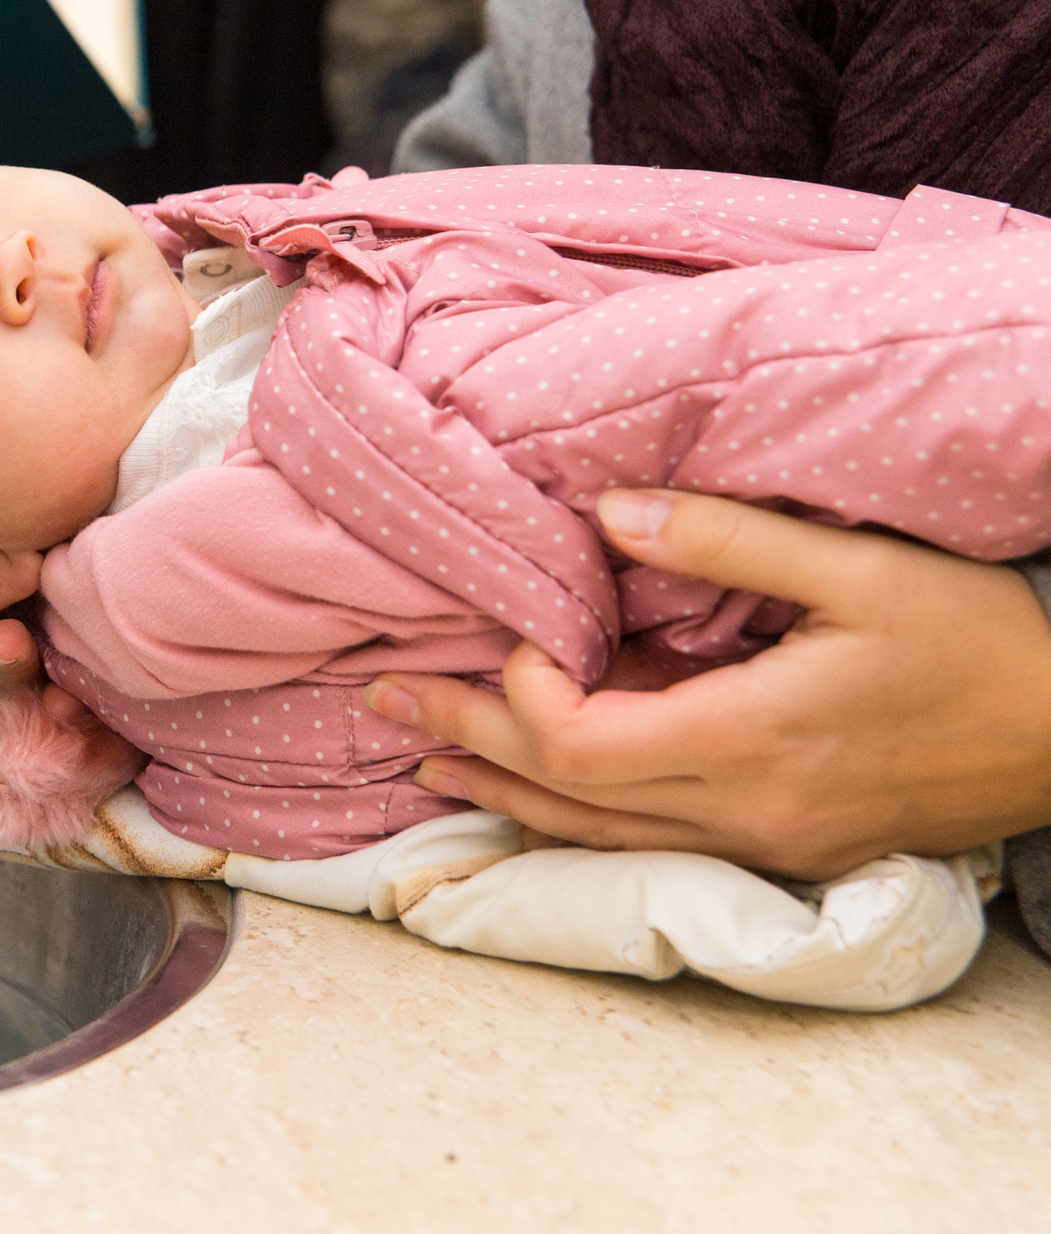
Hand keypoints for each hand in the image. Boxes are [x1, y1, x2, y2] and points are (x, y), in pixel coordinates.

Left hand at [365, 489, 1050, 877]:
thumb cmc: (983, 642)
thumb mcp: (863, 569)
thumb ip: (726, 540)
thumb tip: (601, 515)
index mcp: (753, 744)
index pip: (580, 746)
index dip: (516, 693)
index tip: (505, 628)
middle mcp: (743, 813)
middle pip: (562, 795)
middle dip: (465, 738)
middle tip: (377, 698)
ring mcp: (761, 842)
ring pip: (595, 833)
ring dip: (501, 786)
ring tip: (421, 752)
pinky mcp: (781, 844)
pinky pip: (643, 838)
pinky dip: (569, 808)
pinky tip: (530, 786)